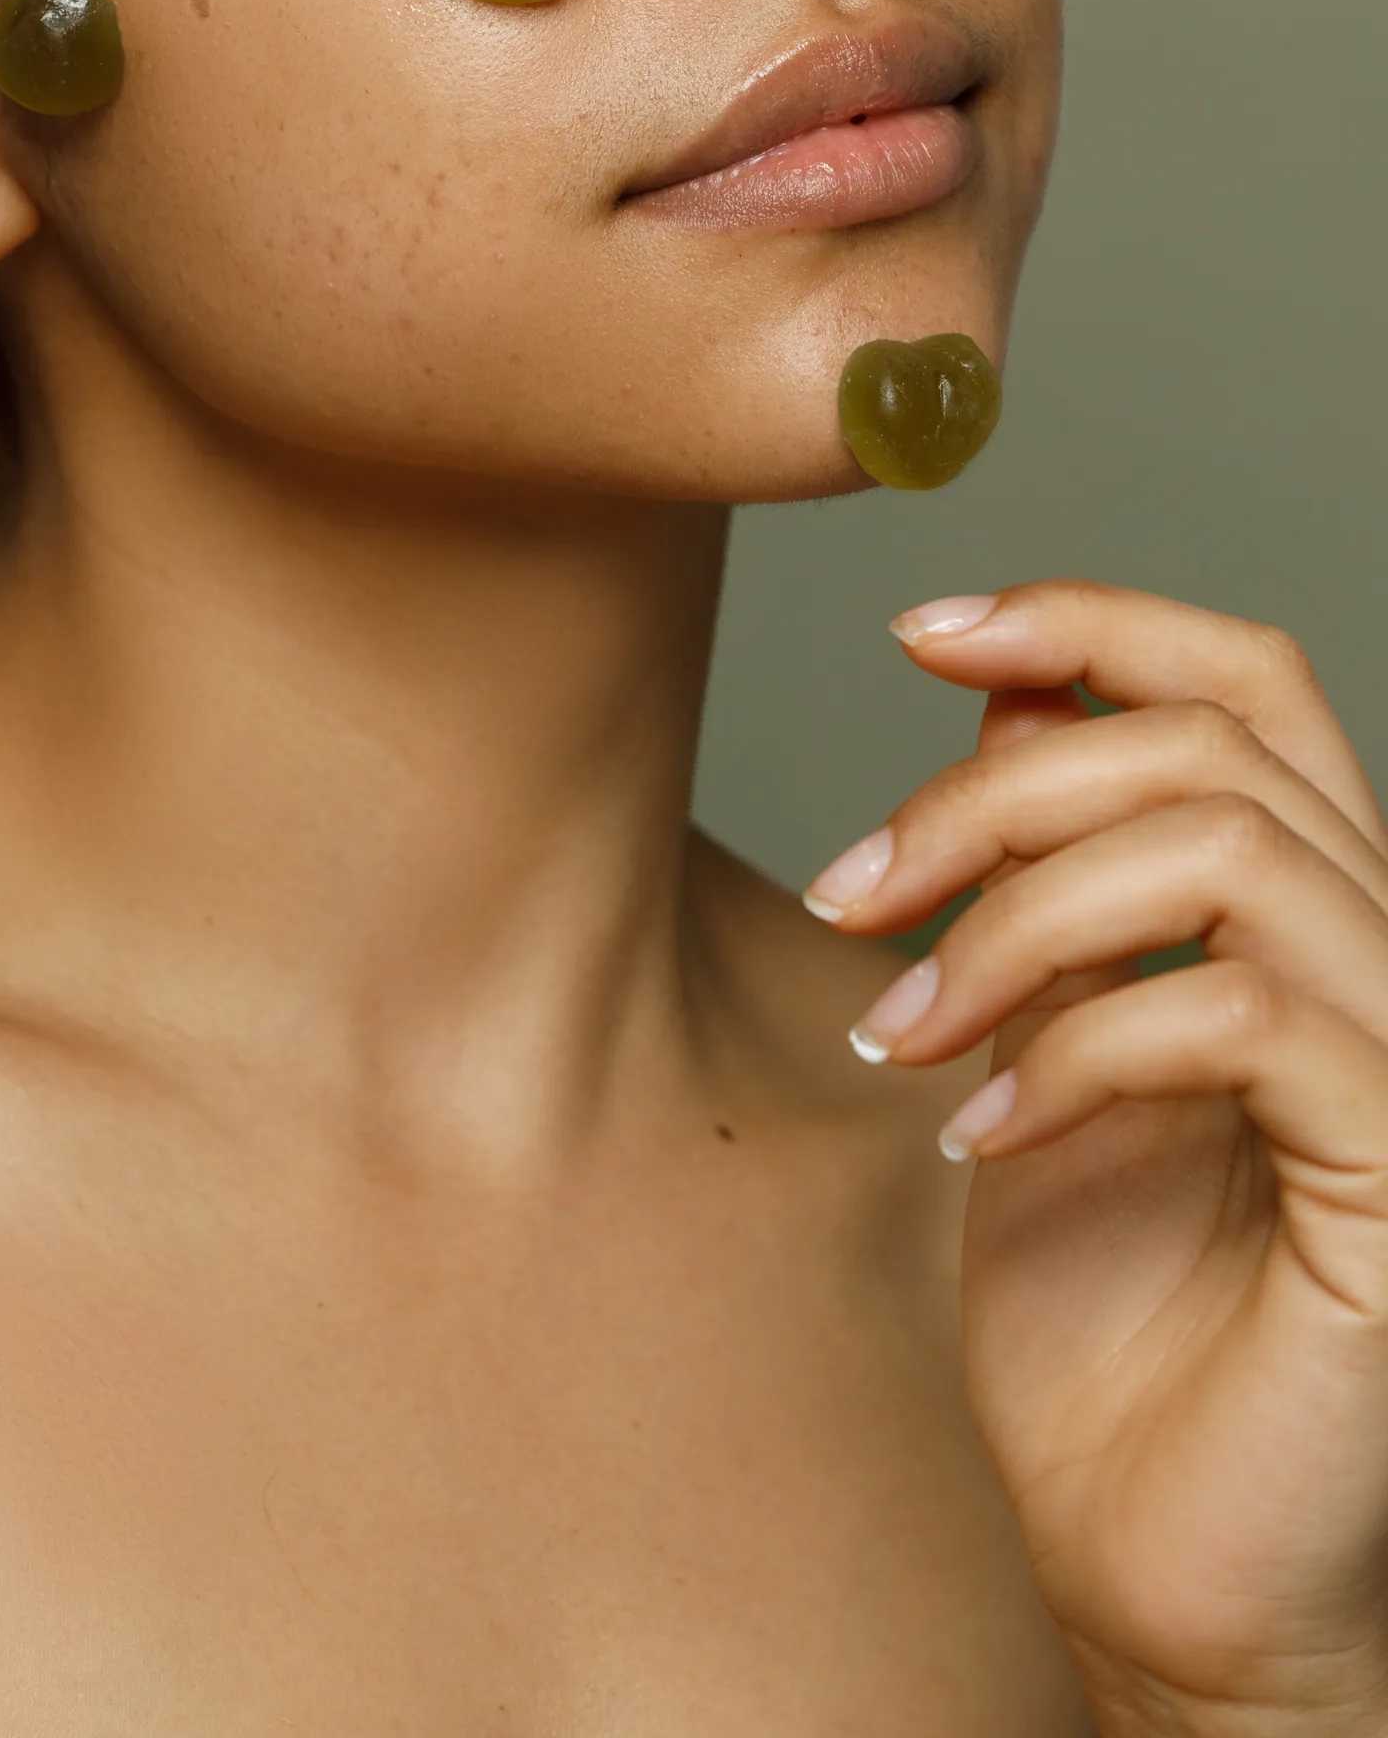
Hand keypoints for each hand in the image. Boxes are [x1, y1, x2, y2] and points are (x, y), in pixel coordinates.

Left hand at [802, 582, 1387, 1736]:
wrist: (1155, 1570)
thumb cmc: (1104, 1325)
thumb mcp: (1038, 1046)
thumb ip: (1047, 879)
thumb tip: (1002, 693)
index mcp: (1309, 913)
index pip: (1248, 680)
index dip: (1092, 618)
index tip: (920, 631)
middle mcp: (1385, 960)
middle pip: (1208, 743)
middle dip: (990, 794)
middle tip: (852, 892)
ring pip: (1224, 851)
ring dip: (1014, 918)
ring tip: (901, 1025)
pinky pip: (1234, 1017)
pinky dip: (1071, 1047)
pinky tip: (976, 1128)